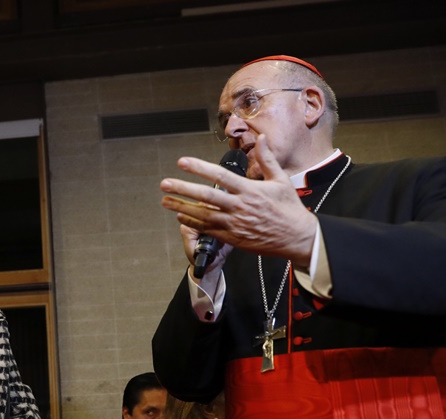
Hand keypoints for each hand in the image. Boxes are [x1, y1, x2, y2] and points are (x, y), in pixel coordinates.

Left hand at [159, 135, 318, 266]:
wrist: (297, 237)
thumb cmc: (289, 208)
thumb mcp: (280, 180)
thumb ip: (267, 158)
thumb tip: (261, 138)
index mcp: (250, 190)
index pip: (220, 175)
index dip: (199, 168)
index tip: (182, 162)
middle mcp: (240, 206)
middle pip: (206, 196)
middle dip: (183, 188)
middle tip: (164, 183)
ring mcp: (235, 223)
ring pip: (203, 214)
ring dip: (182, 207)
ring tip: (165, 201)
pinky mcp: (233, 238)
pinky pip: (208, 229)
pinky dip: (193, 223)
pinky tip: (180, 217)